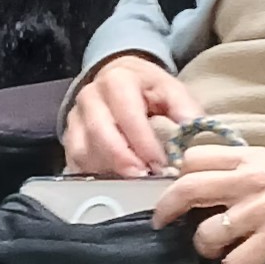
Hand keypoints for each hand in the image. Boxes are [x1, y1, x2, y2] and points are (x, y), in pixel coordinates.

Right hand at [62, 52, 197, 176]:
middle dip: (123, 160)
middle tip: (144, 179)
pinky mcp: (69, 137)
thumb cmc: (148, 88)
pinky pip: (75, 162)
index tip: (161, 165)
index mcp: (117, 81)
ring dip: (107, 171)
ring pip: (83, 150)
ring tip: (132, 185)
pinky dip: (94, 176)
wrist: (118, 77)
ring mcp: (76, 118)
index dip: (144, 143)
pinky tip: (115, 185)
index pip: (127, 114)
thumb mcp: (171, 89)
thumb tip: (195, 131)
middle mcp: (90, 96)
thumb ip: (185, 109)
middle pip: (100, 133)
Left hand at [154, 141, 264, 263]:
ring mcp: (260, 211)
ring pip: (207, 234)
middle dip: (167, 208)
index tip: (176, 187)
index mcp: (248, 157)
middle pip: (188, 189)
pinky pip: (235, 263)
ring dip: (204, 247)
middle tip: (163, 222)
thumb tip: (207, 180)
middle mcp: (248, 180)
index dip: (178, 173)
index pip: (194, 157)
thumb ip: (241, 167)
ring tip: (214, 251)